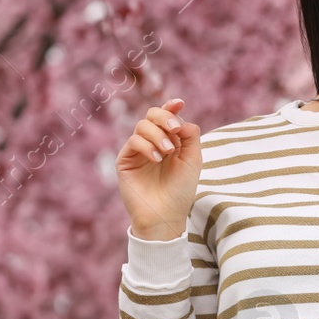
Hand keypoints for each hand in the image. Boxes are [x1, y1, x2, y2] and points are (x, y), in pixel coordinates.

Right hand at [116, 97, 203, 239]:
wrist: (165, 215)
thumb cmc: (181, 190)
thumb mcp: (192, 160)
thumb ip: (190, 136)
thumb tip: (181, 117)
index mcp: (170, 141)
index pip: (167, 117)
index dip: (171, 106)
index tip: (180, 103)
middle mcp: (153, 143)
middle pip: (152, 115)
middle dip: (164, 117)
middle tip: (174, 129)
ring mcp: (138, 151)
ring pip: (142, 126)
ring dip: (157, 134)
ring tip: (167, 151)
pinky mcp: (125, 161)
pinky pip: (133, 142)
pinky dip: (146, 146)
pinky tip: (157, 159)